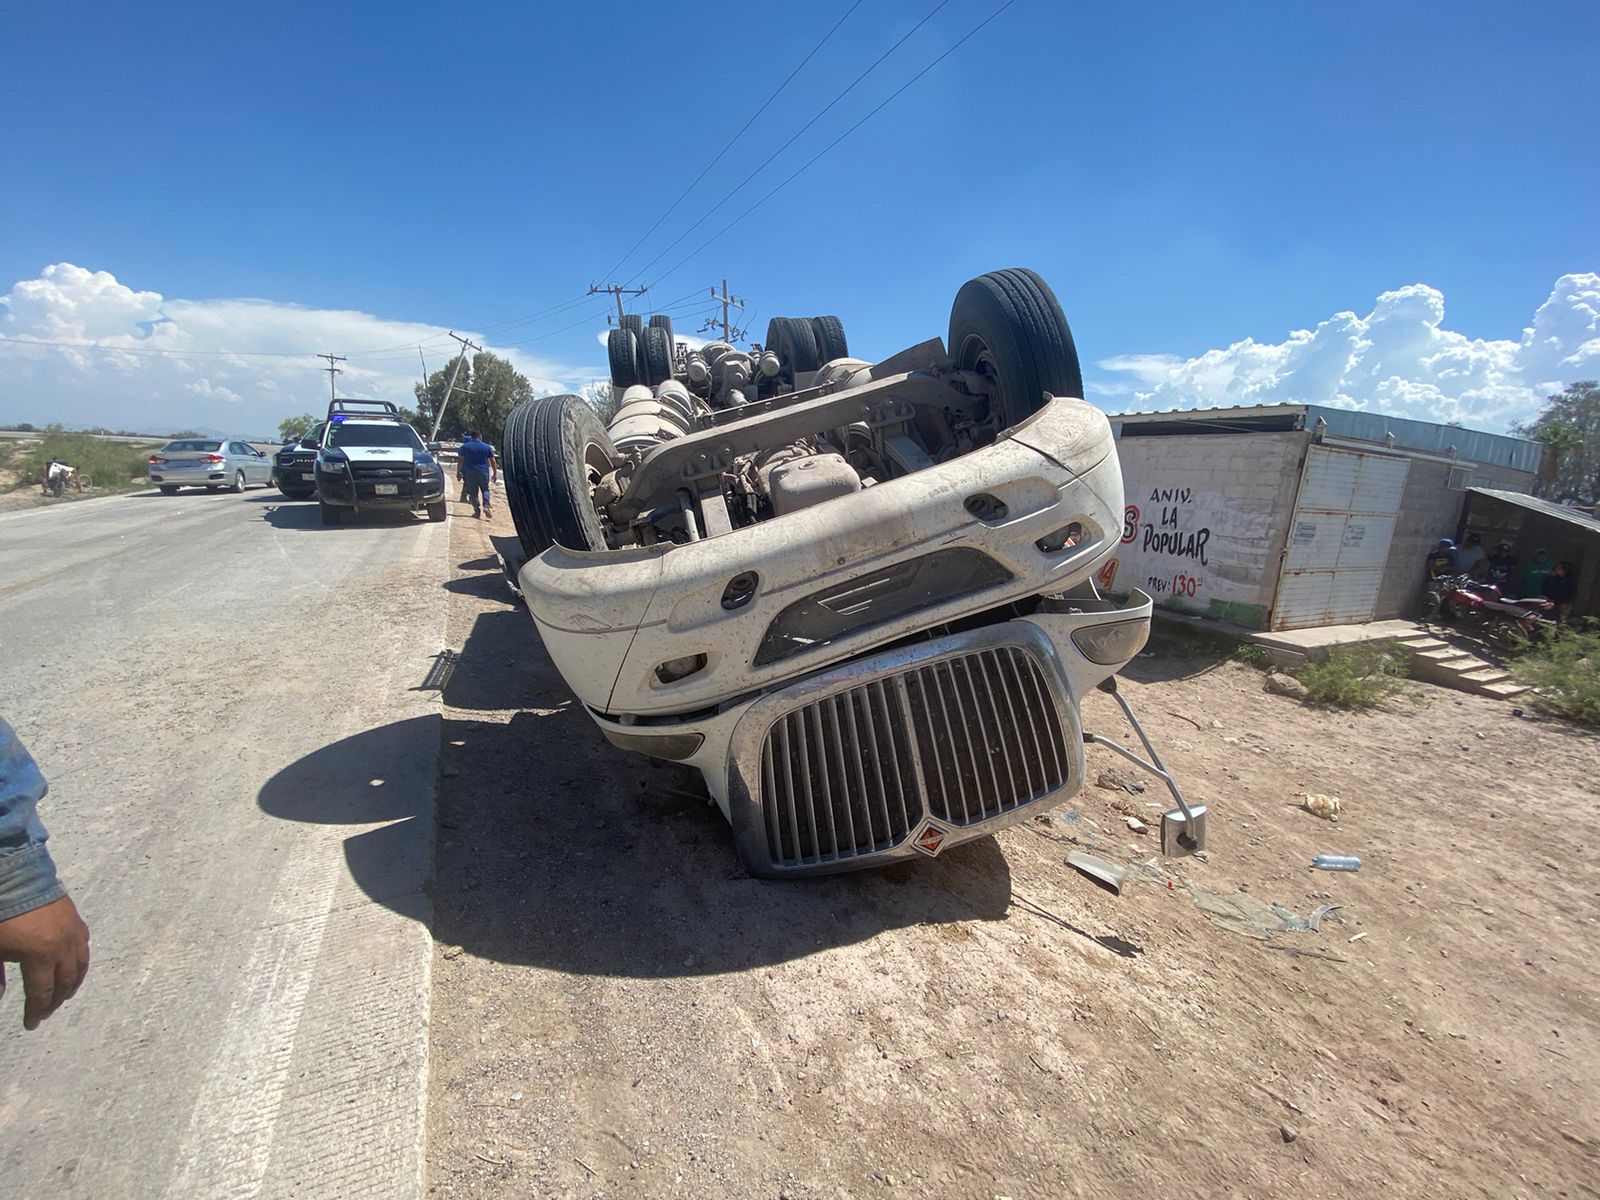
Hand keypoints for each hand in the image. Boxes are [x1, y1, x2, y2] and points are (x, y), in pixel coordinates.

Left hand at [0, 894, 89, 1030]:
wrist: (17, 877)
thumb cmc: (2, 915)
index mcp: (40, 956)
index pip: (41, 993)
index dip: (36, 1011)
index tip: (30, 1024)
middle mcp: (63, 947)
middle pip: (64, 983)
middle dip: (54, 1002)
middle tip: (44, 1013)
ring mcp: (73, 933)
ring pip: (80, 967)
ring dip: (71, 985)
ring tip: (62, 996)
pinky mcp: (77, 920)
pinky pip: (84, 948)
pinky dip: (79, 963)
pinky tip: (73, 967)